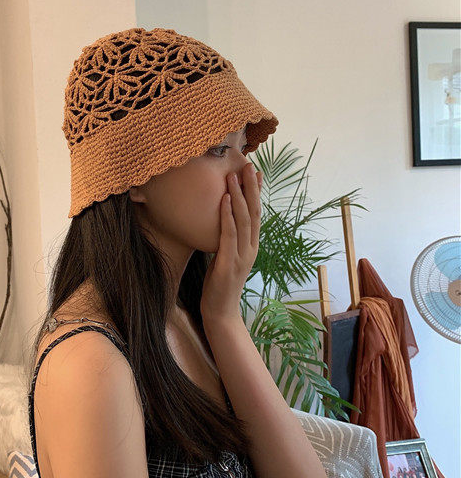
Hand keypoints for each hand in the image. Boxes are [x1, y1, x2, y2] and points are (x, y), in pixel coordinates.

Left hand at [200, 163, 262, 324]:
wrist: (220, 312)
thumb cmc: (220, 284)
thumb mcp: (226, 257)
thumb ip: (229, 240)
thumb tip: (223, 222)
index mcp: (251, 246)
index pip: (257, 214)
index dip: (257, 192)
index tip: (256, 172)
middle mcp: (251, 248)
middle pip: (255, 212)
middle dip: (251, 188)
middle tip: (249, 165)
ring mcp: (242, 256)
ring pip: (244, 220)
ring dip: (239, 196)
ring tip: (234, 176)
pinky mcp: (229, 263)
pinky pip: (229, 234)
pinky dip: (228, 215)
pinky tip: (226, 199)